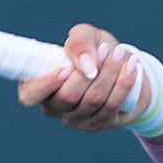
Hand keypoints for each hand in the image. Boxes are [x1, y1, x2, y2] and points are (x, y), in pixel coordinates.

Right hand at [16, 23, 147, 131]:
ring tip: (121, 53)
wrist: (122, 66)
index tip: (67, 67)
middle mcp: (53, 107)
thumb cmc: (94, 50)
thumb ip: (79, 43)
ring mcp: (75, 120)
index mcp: (38, 86)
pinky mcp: (98, 125)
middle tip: (106, 49)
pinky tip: (132, 66)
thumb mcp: (85, 36)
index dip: (46, 84)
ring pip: (93, 101)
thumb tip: (87, 66)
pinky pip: (112, 106)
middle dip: (90, 71)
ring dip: (110, 74)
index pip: (30, 96)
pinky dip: (124, 83)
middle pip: (68, 97)